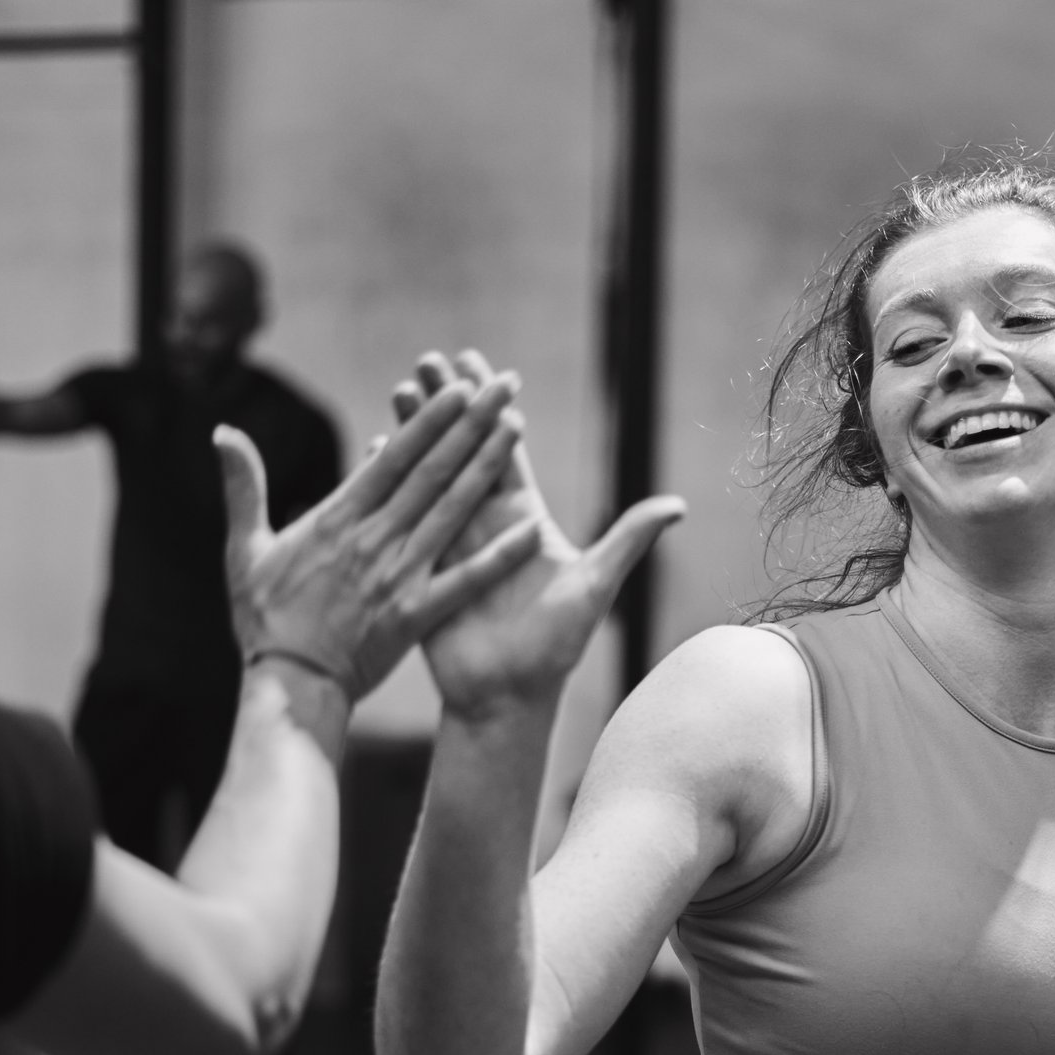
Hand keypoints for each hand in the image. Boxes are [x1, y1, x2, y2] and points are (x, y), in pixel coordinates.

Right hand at [217, 370, 541, 701]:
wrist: (289, 684)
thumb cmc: (263, 617)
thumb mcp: (244, 547)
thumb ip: (243, 487)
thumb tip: (221, 433)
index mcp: (337, 518)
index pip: (391, 456)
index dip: (428, 419)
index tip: (456, 386)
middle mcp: (374, 538)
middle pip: (431, 471)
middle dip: (470, 425)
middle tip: (503, 386)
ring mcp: (399, 575)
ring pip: (452, 510)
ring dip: (487, 467)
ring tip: (517, 427)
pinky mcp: (416, 614)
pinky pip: (466, 580)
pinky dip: (500, 556)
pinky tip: (534, 531)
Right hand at [396, 351, 683, 721]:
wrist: (511, 696)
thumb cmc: (555, 646)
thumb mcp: (595, 585)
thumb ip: (629, 538)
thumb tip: (679, 504)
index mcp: (523, 518)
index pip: (504, 448)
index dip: (488, 406)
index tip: (475, 362)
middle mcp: (486, 523)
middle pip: (461, 449)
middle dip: (445, 403)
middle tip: (426, 358)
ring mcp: (450, 542)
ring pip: (429, 474)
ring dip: (413, 432)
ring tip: (399, 388)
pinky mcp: (424, 567)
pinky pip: (406, 518)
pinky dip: (391, 483)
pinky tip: (375, 449)